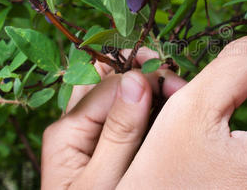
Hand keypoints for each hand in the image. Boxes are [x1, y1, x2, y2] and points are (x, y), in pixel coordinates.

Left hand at [41, 48, 186, 188]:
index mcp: (69, 130)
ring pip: (116, 86)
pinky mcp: (107, 136)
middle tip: (173, 78)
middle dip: (141, 68)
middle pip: (106, 76)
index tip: (177, 85)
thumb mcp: (105, 181)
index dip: (145, 77)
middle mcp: (77, 122)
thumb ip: (119, 132)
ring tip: (174, 87)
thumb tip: (136, 81)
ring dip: (145, 80)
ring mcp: (91, 128)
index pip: (109, 83)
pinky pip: (125, 106)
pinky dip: (147, 98)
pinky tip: (166, 103)